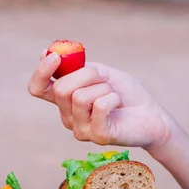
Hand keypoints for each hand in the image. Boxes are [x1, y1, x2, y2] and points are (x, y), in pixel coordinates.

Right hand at [28, 51, 172, 152]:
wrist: (151, 115)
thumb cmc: (125, 94)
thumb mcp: (99, 73)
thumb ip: (75, 67)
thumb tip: (46, 52)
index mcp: (64, 101)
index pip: (37, 88)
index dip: (41, 72)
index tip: (55, 57)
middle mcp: (67, 117)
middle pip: (61, 89)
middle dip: (86, 74)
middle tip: (104, 78)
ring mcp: (80, 129)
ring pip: (80, 97)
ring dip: (104, 87)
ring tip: (114, 95)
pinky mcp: (97, 136)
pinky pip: (100, 106)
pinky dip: (113, 97)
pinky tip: (119, 104)